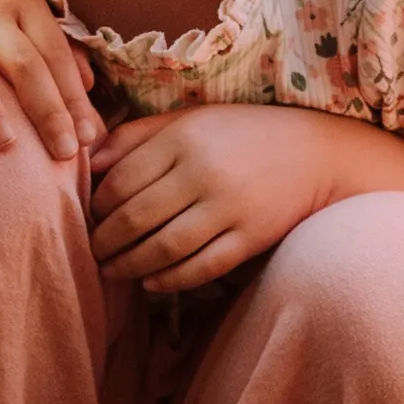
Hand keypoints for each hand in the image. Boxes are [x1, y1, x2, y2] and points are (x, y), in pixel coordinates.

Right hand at [0, 0, 102, 159]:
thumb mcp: (22, 26)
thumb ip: (58, 58)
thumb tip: (92, 101)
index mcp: (21, 2)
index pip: (54, 53)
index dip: (73, 97)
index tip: (86, 139)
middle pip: (21, 61)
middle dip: (45, 109)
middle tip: (63, 152)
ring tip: (6, 143)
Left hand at [88, 105, 340, 291]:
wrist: (316, 153)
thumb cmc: (239, 133)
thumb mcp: (188, 119)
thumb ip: (135, 136)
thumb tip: (88, 161)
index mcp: (182, 138)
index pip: (120, 180)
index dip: (97, 206)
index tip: (88, 216)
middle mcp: (203, 172)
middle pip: (135, 218)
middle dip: (105, 242)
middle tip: (91, 252)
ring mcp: (230, 207)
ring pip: (164, 248)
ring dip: (130, 266)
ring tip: (112, 271)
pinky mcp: (252, 237)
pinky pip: (202, 267)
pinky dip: (171, 280)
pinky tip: (151, 283)